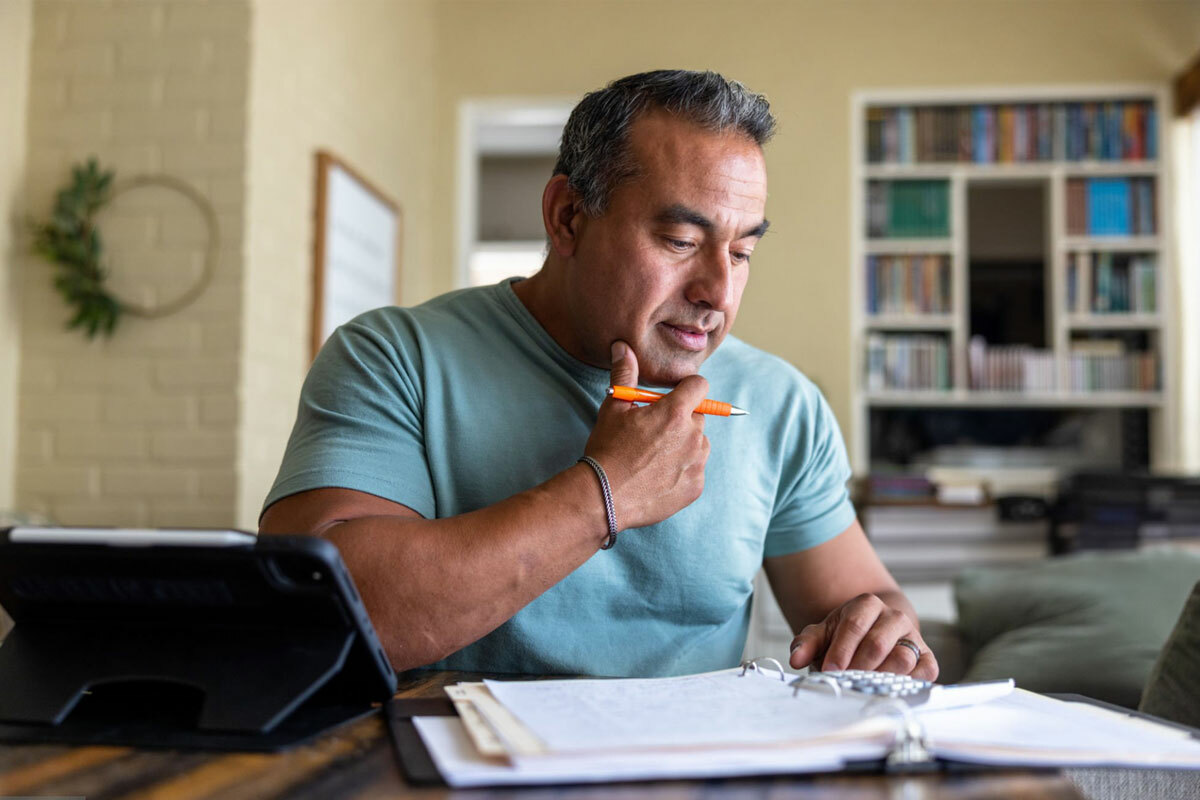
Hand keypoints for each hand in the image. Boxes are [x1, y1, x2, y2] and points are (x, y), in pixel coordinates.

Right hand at [582, 340, 709, 530]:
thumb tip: (623, 347)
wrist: (603, 497)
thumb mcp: (613, 408)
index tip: (673, 397)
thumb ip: (625, 374)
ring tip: (654, 457)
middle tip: (653, 432)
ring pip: (698, 444)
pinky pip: (695, 470)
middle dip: (681, 419)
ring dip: (684, 445)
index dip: (687, 388)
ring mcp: (697, 463)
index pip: (700, 386)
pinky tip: (657, 476)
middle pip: (698, 416)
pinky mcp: (696, 487)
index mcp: (675, 412)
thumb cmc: (607, 449)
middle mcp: (692, 436)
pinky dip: (682, 471)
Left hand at [787, 593, 938, 679]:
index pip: (854, 625)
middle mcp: (894, 618)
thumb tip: (796, 659)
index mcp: (867, 605)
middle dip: (858, 668)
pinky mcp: (927, 658)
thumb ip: (806, 643)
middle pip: (877, 644)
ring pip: (902, 658)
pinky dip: (910, 684)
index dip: (840, 651)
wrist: (874, 634)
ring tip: (865, 691)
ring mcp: (913, 637)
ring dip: (881, 678)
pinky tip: (890, 692)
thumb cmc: (846, 637)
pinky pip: (925, 672)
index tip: (828, 671)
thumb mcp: (823, 634)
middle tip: (845, 684)